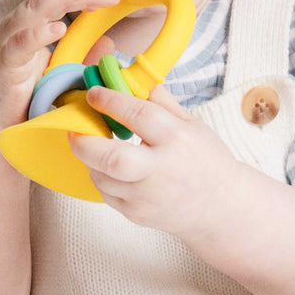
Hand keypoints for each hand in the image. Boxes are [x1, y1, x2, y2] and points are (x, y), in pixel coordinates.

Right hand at [0, 0, 119, 136]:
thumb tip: (108, 42)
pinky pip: (20, 44)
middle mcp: (16, 27)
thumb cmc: (18, 99)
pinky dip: (39, 34)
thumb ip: (80, 56)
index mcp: (29, 25)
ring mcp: (8, 43)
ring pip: (33, 9)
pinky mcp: (3, 64)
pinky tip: (59, 28)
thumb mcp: (57, 72)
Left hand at [69, 83, 240, 240]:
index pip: (138, 115)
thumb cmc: (206, 160)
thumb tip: (134, 80)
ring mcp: (147, 197)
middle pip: (112, 158)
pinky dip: (101, 176)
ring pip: (102, 177)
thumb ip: (162, 102)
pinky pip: (106, 193)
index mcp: (177, 139)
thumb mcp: (192, 123)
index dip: (110, 101)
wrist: (219, 206)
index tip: (93, 93)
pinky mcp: (137, 214)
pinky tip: (108, 166)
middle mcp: (161, 170)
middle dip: (85, 140)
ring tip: (93, 144)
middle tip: (75, 127)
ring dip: (90, 158)